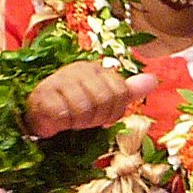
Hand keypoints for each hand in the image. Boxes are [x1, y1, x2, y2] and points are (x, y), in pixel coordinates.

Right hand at [22, 63, 158, 138]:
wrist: (38, 116)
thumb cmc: (72, 108)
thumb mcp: (104, 100)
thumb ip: (128, 90)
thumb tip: (154, 80)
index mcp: (96, 69)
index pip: (121, 93)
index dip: (113, 112)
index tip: (100, 118)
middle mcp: (78, 69)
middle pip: (104, 100)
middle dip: (95, 119)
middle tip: (83, 122)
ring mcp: (58, 79)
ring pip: (84, 108)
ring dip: (78, 123)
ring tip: (69, 122)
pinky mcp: (41, 94)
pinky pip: (63, 113)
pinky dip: (61, 123)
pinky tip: (56, 122)